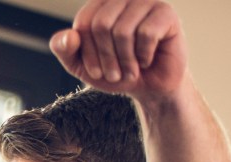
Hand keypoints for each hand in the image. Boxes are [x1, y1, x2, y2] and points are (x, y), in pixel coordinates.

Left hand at [50, 0, 186, 98]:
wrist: (149, 85)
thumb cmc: (114, 70)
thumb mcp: (80, 65)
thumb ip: (64, 50)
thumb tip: (69, 36)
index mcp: (100, 4)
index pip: (84, 22)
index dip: (88, 52)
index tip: (96, 71)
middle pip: (102, 25)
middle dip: (106, 58)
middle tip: (115, 74)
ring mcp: (146, 2)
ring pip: (123, 30)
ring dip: (125, 60)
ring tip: (130, 70)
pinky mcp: (166, 13)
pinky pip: (147, 33)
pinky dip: (143, 55)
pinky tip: (147, 59)